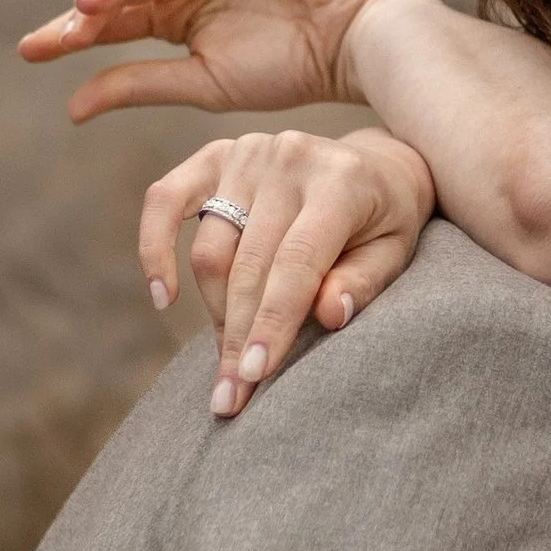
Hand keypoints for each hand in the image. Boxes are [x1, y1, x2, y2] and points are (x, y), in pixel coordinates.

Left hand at [18, 0, 391, 123]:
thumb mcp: (202, 83)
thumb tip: (71, 107)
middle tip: (67, 31)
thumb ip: (138, 84)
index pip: (111, 22)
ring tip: (98, 2)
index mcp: (176, 19)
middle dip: (94, 10)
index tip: (30, 51)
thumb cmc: (288, 68)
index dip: (70, 34)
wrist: (354, 46)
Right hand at [142, 128, 437, 414]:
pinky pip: (164, 200)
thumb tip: (328, 315)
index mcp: (340, 181)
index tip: (255, 375)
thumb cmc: (386, 220)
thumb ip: (363, 282)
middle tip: (232, 397)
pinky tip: (162, 297)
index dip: (273, 322)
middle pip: (248, 264)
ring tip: (230, 357)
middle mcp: (289, 158)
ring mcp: (248, 153)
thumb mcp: (395, 252)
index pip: (297, 262)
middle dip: (239, 337)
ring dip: (215, 313)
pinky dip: (154, 249)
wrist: (378, 166)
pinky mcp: (216, 155)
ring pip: (210, 250)